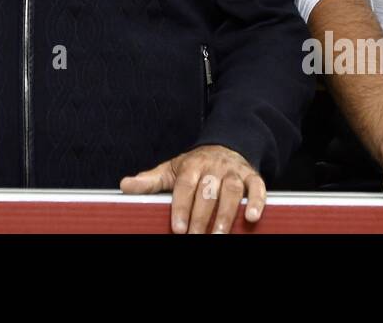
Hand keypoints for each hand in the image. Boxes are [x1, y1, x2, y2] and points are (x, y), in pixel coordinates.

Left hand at [121, 144, 265, 233]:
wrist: (225, 146)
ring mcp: (234, 171)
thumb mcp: (171, 169)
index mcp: (191, 165)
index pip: (185, 185)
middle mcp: (213, 166)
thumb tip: (124, 186)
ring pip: (232, 190)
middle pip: (208, 191)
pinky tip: (251, 217)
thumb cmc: (195, 166)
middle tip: (196, 238)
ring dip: (226, 213)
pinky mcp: (252, 176)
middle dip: (201, 217)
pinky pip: (257, 187)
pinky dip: (257, 201)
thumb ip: (150, 180)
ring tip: (219, 235)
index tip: (178, 228)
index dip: (181, 207)